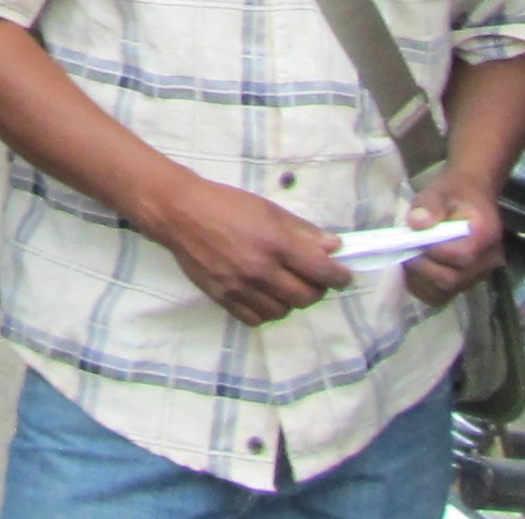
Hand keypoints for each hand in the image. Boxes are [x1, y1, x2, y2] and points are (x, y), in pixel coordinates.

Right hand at [141, 171, 351, 325]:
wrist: (181, 213)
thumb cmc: (226, 205)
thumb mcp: (268, 210)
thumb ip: (302, 231)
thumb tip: (333, 246)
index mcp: (276, 244)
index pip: (321, 272)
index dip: (339, 277)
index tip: (343, 277)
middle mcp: (261, 270)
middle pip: (306, 297)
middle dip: (318, 290)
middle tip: (314, 279)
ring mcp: (241, 288)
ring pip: (284, 311)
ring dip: (292, 301)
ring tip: (287, 286)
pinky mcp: (224, 298)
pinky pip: (257, 319)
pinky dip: (268, 311)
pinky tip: (267, 296)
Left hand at [404, 188, 506, 304]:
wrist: (473, 197)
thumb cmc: (456, 192)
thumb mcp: (439, 190)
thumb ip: (428, 205)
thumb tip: (417, 224)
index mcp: (486, 234)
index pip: (461, 255)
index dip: (433, 252)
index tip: (413, 239)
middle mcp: (489, 260)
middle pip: (452, 279)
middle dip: (422, 267)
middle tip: (405, 250)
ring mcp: (480, 275)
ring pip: (445, 291)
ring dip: (420, 278)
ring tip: (411, 256)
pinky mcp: (468, 284)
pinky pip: (442, 296)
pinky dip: (423, 286)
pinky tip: (417, 268)